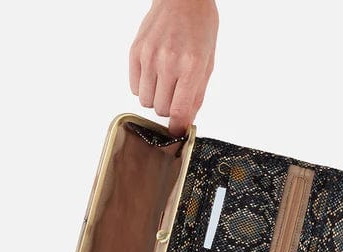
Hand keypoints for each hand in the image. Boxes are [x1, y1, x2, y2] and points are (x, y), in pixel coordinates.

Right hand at [129, 0, 218, 135]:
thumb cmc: (199, 27)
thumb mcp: (208, 63)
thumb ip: (197, 94)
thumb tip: (187, 120)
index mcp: (191, 67)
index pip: (179, 112)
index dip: (177, 128)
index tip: (176, 132)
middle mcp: (168, 63)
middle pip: (161, 110)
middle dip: (169, 109)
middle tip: (175, 96)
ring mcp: (149, 56)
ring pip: (146, 102)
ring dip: (155, 99)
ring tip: (164, 83)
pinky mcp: (135, 52)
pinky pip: (134, 87)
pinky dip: (143, 88)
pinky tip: (154, 75)